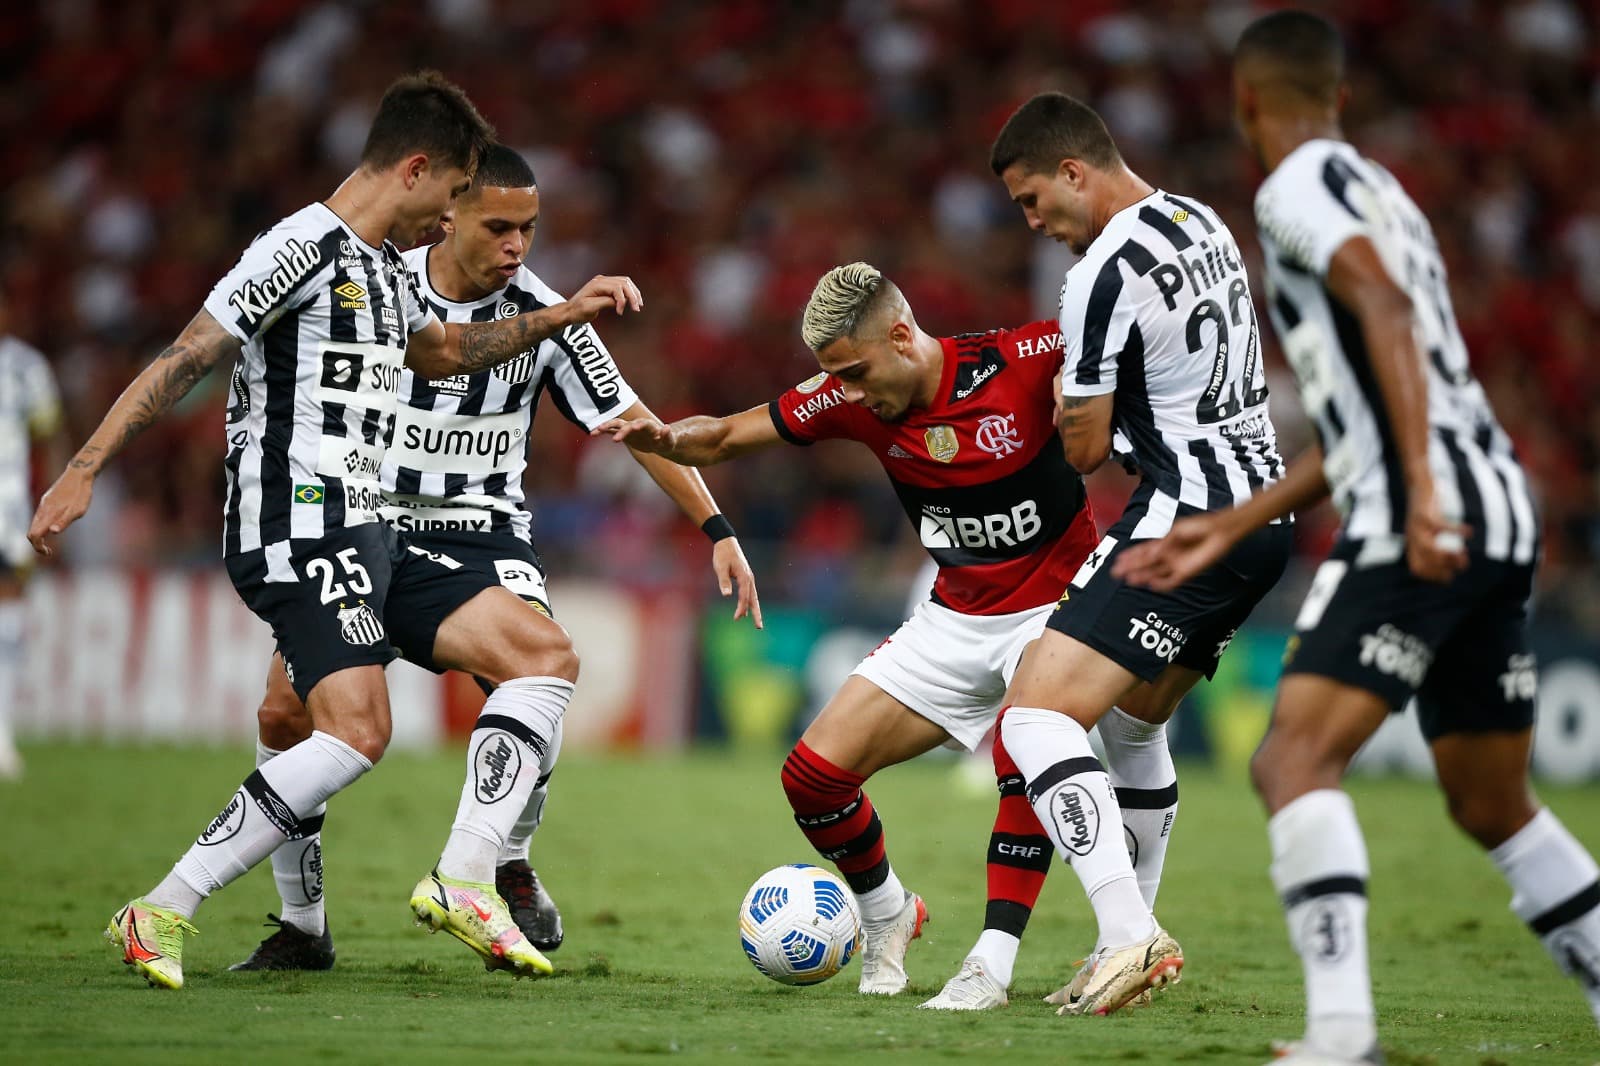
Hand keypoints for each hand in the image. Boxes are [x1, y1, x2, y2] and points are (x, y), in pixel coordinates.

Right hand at [28, 465, 93, 557]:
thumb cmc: (81, 493)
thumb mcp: (78, 510)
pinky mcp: (47, 501)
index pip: (34, 534)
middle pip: (31, 531)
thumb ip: (64, 521)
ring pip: (34, 523)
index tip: (49, 553)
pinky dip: (41, 527)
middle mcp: (43, 509)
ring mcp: (44, 505)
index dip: (38, 547)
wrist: (79, 474)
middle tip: (49, 551)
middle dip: (37, 544)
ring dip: (39, 535)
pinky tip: (52, 527)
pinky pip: (39, 517)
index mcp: (49, 514)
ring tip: (50, 543)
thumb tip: (52, 532)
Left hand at [564, 275, 642, 324]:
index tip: (620, 311)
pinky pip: (622, 286)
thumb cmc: (577, 310)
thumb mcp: (590, 308)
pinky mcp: (607, 287)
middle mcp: (602, 280)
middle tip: (636, 308)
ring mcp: (604, 282)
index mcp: (597, 284)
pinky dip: (629, 293)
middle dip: (632, 295)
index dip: (622, 300)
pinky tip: (632, 301)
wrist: (570, 311)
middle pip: (624, 282)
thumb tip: (619, 301)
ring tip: (637, 304)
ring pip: (625, 282)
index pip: (617, 287)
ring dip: (633, 293)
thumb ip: (606, 302)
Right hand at [592, 416, 673, 453]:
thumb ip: (667, 435)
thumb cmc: (667, 442)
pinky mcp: (624, 434)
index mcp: (649, 426)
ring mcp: (629, 428)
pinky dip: (603, 431)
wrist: (659, 442)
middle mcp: (637, 425)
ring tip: (596, 430)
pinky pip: (611, 431)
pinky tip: (593, 433)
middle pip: (627, 425)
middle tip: (615, 439)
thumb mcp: (670, 441)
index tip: (633, 427)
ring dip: (607, 426)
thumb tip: (667, 427)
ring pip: (616, 425)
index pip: (643, 424)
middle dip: (621, 430)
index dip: (638, 425)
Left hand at [712, 537, 762, 629]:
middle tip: (759, 627)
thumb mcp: (720, 568)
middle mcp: (749, 579)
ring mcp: (749, 578)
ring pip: (753, 597)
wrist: (726, 542)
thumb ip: (724, 581)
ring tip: (757, 623)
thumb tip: (727, 595)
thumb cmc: (722, 555)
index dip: (741, 608)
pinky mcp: (746, 578)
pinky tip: (746, 610)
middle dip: (757, 614)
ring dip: (754, 610)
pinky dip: (749, 603)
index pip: (744, 597)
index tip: (736, 618)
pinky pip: (749, 593)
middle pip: (754, 600)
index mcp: (744, 577)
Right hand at [1112, 512, 1237, 591]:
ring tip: (1129, 580)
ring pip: (1155, 573)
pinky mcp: (1186, 572)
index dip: (1131, 555)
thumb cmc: (1199, 526)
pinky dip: (1161, 584)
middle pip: (1146, 563)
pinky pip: (1171, 581)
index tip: (1119, 559)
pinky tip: (1151, 585)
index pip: (1144, 551)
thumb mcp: (1177, 531)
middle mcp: (1169, 555)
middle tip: (1116, 572)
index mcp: (1165, 543)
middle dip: (1131, 567)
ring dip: (1142, 576)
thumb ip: (1163, 544)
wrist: (1218, 531)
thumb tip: (1151, 553)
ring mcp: (1176, 564)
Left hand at [1404, 487, 1469, 583]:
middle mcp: (1412, 538)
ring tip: (1464, 554)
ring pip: (1429, 549)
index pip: (1417, 569)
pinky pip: (1442, 527)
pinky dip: (1457, 531)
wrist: (1418, 486)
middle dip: (1444, 568)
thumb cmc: (1428, 510)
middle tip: (1463, 564)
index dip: (1433, 577)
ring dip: (1448, 555)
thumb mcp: (1428, 529)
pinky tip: (1470, 532)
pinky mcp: (1426, 515)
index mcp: (1412, 543)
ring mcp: (1417, 527)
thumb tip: (1457, 559)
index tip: (1450, 577)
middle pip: (1423, 563)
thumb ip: (1436, 543)